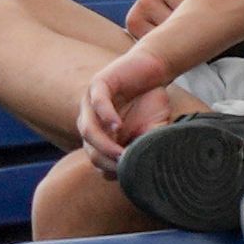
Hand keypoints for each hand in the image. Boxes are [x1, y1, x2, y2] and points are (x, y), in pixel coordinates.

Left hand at [80, 44, 182, 172]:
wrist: (155, 69)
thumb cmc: (151, 101)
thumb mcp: (152, 128)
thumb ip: (146, 145)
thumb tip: (144, 168)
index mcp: (98, 136)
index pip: (96, 159)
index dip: (110, 169)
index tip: (127, 174)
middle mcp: (90, 122)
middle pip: (89, 149)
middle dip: (106, 160)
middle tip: (125, 166)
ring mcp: (90, 103)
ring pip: (88, 129)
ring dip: (103, 144)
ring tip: (120, 153)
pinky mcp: (98, 85)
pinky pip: (98, 103)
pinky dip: (106, 116)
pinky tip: (118, 125)